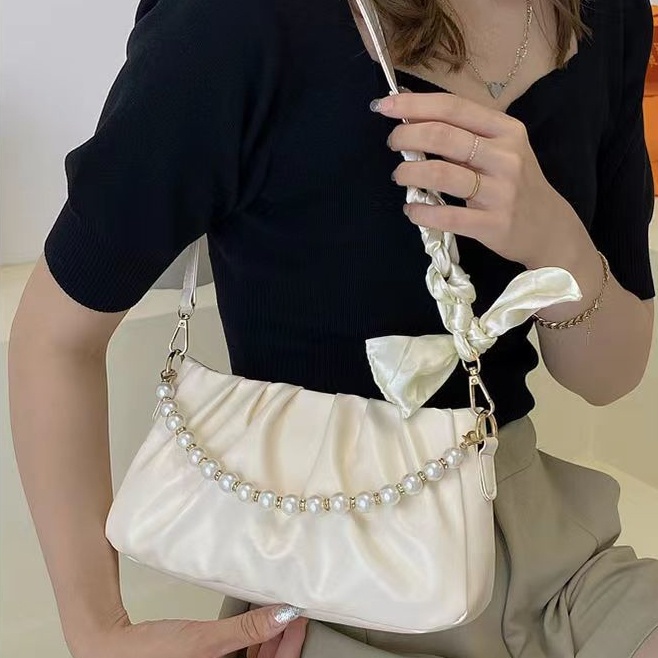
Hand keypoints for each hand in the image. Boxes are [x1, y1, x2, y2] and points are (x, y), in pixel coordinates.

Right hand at [72, 604, 305, 657]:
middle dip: (281, 640)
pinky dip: (248, 641)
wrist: (112, 649)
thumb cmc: (150, 652)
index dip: (291, 645)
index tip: (300, 617)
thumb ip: (246, 630)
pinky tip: (253, 621)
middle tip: (291, 610)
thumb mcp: (205, 640)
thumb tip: (282, 614)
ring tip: (276, 611)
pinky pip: (236, 656)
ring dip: (266, 640)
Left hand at [373, 92, 591, 269]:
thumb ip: (463, 134)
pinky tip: (411, 209)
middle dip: (406, 136)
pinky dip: (421, 212)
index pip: (453, 107)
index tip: (384, 105)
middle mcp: (506, 156)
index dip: (414, 104)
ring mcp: (501, 192)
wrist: (548, 228)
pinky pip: (447, 216)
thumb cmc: (515, 184)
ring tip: (399, 176)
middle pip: (443, 136)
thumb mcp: (500, 150)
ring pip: (441, 174)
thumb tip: (412, 113)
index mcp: (505, 130)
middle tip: (392, 143)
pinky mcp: (493, 224)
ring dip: (409, 173)